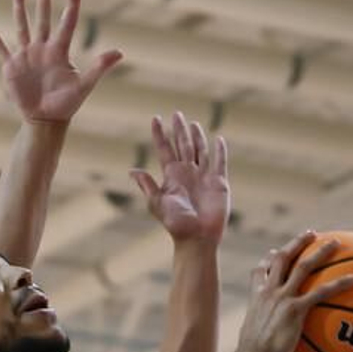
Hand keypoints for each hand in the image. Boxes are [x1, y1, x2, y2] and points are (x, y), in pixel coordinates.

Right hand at [0, 0, 122, 125]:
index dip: (72, 4)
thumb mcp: (83, 86)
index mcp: (59, 51)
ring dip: (21, 7)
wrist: (44, 121)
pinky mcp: (12, 66)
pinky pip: (0, 45)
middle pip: (44, 16)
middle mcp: (42, 48)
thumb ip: (99, 68)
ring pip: (23, 25)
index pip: (66, 22)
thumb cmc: (66, 106)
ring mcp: (26, 55)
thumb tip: (119, 52)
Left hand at [131, 112, 229, 242]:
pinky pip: (220, 162)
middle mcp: (187, 173)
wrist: (197, 238)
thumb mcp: (157, 203)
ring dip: (196, 136)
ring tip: (192, 123)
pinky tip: (218, 140)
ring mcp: (203, 177)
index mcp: (172, 176)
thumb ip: (147, 186)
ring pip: (200, 150)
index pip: (165, 150)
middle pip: (183, 145)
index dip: (160, 135)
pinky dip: (220, 151)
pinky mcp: (219, 183)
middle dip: (179, 130)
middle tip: (176, 113)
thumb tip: (132, 170)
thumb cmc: (176, 224)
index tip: (155, 119)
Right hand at [237, 232, 352, 351]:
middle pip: (283, 259)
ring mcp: (282, 298)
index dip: (268, 260)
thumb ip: (259, 333)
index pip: (259, 272)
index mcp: (256, 297)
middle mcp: (268, 291)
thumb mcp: (250, 339)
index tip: (274, 253)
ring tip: (335, 243)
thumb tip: (262, 344)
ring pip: (303, 267)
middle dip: (297, 243)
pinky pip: (321, 292)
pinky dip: (339, 284)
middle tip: (311, 234)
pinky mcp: (295, 309)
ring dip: (320, 252)